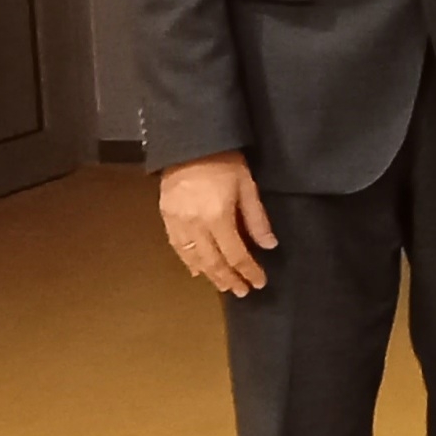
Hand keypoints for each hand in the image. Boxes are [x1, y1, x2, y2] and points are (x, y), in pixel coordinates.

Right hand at [159, 151, 275, 295]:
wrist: (190, 143)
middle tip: (242, 291)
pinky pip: (177, 246)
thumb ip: (257, 219)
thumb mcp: (248, 187)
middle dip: (228, 279)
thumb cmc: (225, 161)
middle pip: (213, 261)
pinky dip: (188, 261)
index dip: (248, 271)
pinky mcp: (166, 216)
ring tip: (223, 285)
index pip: (236, 254)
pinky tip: (197, 270)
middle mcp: (195, 225)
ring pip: (193, 258)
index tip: (259, 282)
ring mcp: (177, 222)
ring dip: (209, 275)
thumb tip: (269, 245)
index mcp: (217, 217)